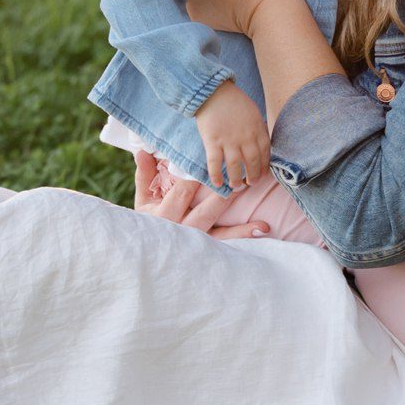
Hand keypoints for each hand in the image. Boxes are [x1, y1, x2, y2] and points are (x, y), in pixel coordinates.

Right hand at [132, 149, 273, 240]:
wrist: (148, 254)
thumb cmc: (147, 221)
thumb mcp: (143, 198)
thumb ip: (144, 174)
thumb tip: (141, 151)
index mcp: (163, 217)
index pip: (181, 194)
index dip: (193, 178)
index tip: (205, 162)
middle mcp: (181, 233)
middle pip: (203, 211)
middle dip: (218, 193)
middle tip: (234, 176)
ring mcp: (197, 243)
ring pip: (218, 228)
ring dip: (233, 210)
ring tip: (246, 192)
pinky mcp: (209, 250)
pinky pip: (228, 242)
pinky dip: (245, 234)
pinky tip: (262, 227)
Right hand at [192, 82, 270, 195]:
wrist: (213, 91)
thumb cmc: (233, 101)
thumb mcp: (253, 112)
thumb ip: (257, 128)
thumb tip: (260, 143)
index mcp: (257, 130)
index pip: (265, 154)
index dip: (263, 167)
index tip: (261, 175)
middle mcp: (245, 138)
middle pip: (252, 163)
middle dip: (252, 177)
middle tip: (250, 184)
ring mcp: (229, 141)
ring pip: (235, 167)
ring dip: (236, 180)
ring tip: (236, 186)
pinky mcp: (212, 141)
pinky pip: (215, 163)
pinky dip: (216, 175)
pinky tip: (218, 184)